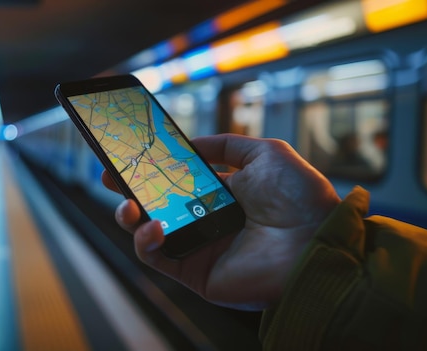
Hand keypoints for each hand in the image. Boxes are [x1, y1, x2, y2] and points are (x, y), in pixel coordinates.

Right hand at [102, 134, 340, 309]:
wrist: (316, 241)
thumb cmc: (300, 197)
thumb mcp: (265, 153)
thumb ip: (226, 145)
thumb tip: (191, 143)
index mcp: (219, 193)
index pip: (175, 179)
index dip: (150, 167)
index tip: (129, 152)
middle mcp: (204, 219)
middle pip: (155, 205)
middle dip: (128, 189)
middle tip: (110, 172)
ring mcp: (198, 246)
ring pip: (148, 233)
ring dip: (129, 216)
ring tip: (127, 203)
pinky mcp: (195, 272)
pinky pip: (158, 259)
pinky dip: (146, 242)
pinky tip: (154, 226)